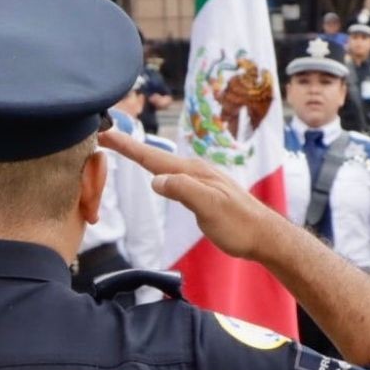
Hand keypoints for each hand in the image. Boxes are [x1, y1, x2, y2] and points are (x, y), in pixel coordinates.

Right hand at [98, 130, 285, 260]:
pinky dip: (156, 170)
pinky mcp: (203, 192)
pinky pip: (172, 176)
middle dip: (128, 146)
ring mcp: (200, 180)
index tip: (105, 133)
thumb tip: (156, 180)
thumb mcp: (209, 207)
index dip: (127, 146)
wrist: (265, 236)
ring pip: (163, 165)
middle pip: (154, 156)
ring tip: (121, 148)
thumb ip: (184, 190)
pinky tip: (155, 173)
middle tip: (104, 135)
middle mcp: (195, 171)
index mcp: (193, 172)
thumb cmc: (239, 226)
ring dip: (141, 156)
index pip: (152, 157)